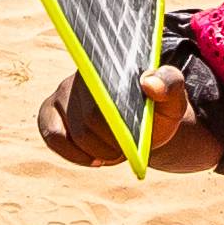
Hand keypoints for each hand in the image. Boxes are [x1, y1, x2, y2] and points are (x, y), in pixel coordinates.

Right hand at [38, 64, 186, 164]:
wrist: (142, 125)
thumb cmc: (157, 110)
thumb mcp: (173, 99)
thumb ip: (171, 85)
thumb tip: (149, 82)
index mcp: (109, 64)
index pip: (105, 93)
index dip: (118, 125)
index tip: (131, 141)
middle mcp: (81, 75)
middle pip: (89, 120)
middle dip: (112, 144)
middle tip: (128, 149)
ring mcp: (62, 94)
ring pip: (74, 134)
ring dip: (98, 152)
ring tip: (116, 151)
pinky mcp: (50, 113)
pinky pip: (52, 137)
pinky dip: (74, 155)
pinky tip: (94, 160)